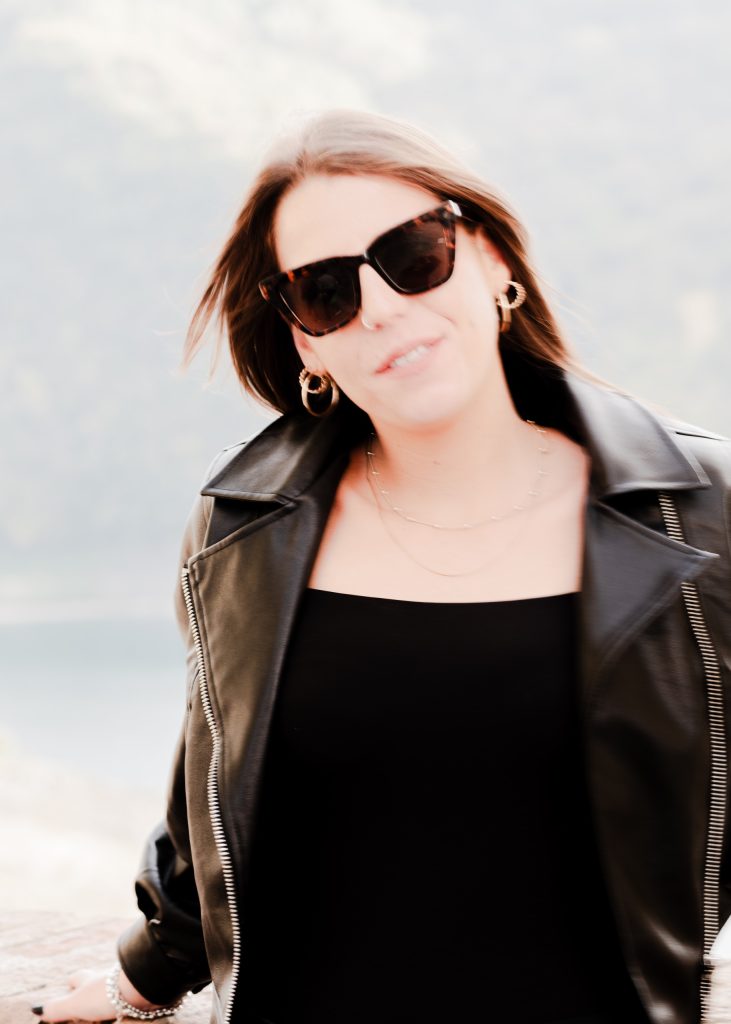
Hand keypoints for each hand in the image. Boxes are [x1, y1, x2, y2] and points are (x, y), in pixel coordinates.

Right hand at [32, 966, 160, 1021]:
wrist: (141, 988)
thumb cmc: (105, 994)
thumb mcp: (76, 1003)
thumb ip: (57, 1007)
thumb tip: (36, 1009)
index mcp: (89, 980)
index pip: (76, 978)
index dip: (71, 983)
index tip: (68, 985)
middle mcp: (105, 980)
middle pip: (95, 984)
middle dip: (90, 991)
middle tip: (85, 1002)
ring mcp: (123, 986)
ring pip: (112, 992)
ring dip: (108, 1000)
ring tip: (104, 1011)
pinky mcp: (138, 994)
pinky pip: (129, 1000)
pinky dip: (125, 1006)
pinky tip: (124, 1014)